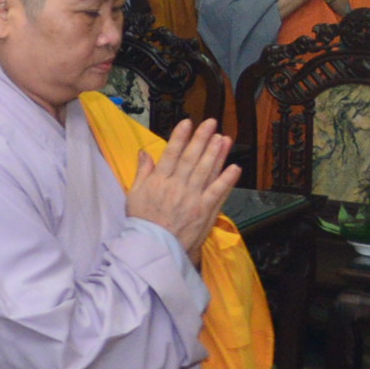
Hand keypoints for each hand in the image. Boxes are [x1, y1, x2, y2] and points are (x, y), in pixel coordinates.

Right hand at [124, 117, 237, 255]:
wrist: (154, 246)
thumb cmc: (143, 221)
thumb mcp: (135, 194)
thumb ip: (143, 172)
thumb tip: (144, 152)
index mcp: (159, 181)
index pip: (171, 154)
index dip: (180, 137)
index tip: (188, 122)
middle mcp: (177, 186)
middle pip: (192, 158)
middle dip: (202, 138)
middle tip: (210, 123)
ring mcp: (193, 198)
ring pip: (206, 170)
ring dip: (216, 153)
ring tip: (223, 138)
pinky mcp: (205, 210)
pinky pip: (218, 192)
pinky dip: (227, 179)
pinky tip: (234, 167)